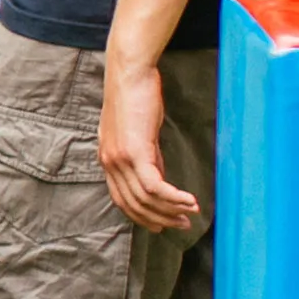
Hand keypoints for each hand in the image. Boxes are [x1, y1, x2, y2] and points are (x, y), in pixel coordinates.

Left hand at [99, 45, 202, 234]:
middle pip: (134, 205)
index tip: (162, 225)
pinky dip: (174, 197)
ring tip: (191, 214)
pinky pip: (155, 186)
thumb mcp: (138, 133)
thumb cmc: (136, 97)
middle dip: (160, 219)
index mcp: (107, 160)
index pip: (122, 200)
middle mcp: (110, 163)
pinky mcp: (135, 152)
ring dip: (171, 211)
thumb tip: (159, 177)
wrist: (129, 73)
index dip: (142, 217)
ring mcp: (120, 159)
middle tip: (183, 225)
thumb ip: (146, 157)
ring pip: (145, 199)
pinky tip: (189, 201)